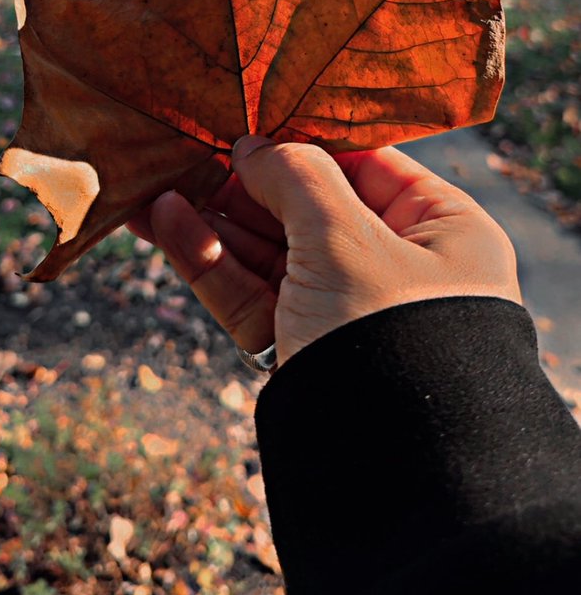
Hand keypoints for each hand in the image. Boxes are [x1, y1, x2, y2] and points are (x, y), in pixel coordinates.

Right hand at [127, 138, 520, 368]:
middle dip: (242, 181)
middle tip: (185, 147)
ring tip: (154, 185)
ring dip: (212, 218)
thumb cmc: (390, 332)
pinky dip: (209, 259)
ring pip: (268, 250)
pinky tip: (166, 223)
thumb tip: (252, 145)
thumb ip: (296, 178)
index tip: (248, 118)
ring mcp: (346, 310)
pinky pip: (251, 291)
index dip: (302, 139)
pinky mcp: (301, 348)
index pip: (365, 163)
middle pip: (307, 206)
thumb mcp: (347, 238)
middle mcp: (398, 267)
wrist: (390, 476)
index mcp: (439, 230)